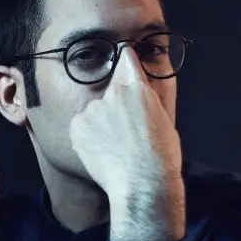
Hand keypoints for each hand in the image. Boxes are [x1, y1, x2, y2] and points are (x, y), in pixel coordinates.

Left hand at [68, 47, 184, 240]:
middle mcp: (113, 93)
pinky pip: (81, 127)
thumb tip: (139, 90)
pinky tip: (101, 152)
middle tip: (123, 132)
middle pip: (108, 91)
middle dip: (113, 107)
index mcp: (137, 88)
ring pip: (94, 111)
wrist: (143, 183)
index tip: (120, 56)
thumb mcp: (163, 119)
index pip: (125, 58)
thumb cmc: (161, 157)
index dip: (123, 59)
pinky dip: (87, 137)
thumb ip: (145, 100)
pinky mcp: (78, 126)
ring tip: (113, 146)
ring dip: (99, 123)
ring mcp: (93, 109)